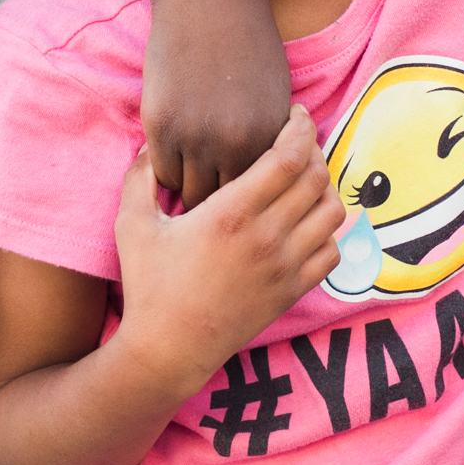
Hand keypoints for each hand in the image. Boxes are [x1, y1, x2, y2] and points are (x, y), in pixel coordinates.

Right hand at [112, 109, 345, 386]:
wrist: (169, 349)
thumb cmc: (148, 286)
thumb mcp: (131, 224)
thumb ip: (139, 178)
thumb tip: (147, 148)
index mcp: (231, 213)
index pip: (288, 157)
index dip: (300, 129)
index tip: (296, 115)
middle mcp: (266, 236)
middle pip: (316, 177)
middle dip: (312, 151)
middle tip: (296, 145)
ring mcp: (284, 266)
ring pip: (331, 212)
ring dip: (324, 189)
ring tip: (304, 182)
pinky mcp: (292, 291)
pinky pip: (332, 251)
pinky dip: (327, 232)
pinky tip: (305, 225)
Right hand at [144, 0, 297, 208]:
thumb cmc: (248, 47)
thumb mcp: (276, 97)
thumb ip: (273, 144)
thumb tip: (273, 186)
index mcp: (270, 138)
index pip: (266, 199)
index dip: (254, 207)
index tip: (244, 206)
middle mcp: (236, 143)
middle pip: (227, 204)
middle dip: (222, 211)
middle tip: (214, 207)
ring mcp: (196, 136)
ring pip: (191, 194)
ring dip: (192, 193)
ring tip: (193, 188)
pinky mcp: (162, 125)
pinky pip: (163, 174)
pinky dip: (168, 175)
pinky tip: (174, 163)